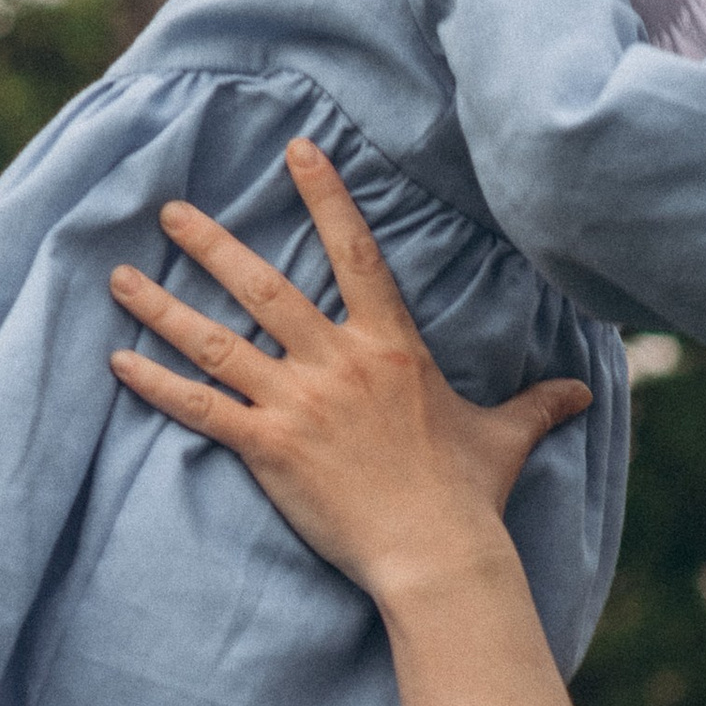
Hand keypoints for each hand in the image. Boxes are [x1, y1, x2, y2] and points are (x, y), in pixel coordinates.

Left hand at [107, 138, 590, 606]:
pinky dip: (155, 383)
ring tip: (120, 276)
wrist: (435, 553)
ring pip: (215, 340)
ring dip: (162, 305)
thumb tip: (587, 394)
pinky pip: (199, 408)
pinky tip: (118, 361)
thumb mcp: (505, 438)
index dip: (325, 197)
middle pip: (262, 285)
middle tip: (171, 210)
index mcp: (390, 346)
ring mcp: (297, 402)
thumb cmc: (468, 496)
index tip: (297, 152)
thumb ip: (537, 405)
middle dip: (211, 243)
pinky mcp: (267, 447)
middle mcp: (337, 361)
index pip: (356, 252)